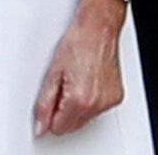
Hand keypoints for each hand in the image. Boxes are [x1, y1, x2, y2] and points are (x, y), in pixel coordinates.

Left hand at [34, 0, 126, 135]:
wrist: (98, 29)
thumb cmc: (77, 43)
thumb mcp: (52, 72)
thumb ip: (44, 103)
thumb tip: (41, 125)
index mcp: (80, 99)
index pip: (59, 128)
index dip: (49, 117)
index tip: (46, 105)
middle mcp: (98, 104)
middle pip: (72, 126)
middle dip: (62, 112)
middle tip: (59, 87)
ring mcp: (109, 101)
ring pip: (85, 119)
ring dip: (75, 107)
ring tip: (72, 81)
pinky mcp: (116, 97)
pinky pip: (97, 110)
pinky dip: (88, 102)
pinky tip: (84, 82)